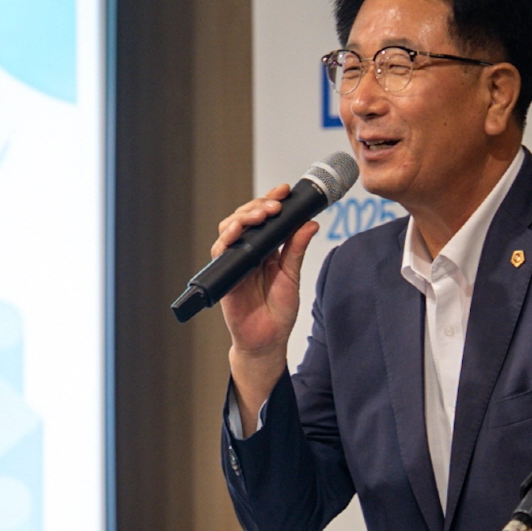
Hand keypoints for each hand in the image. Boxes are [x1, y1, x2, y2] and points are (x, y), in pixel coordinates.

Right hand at [215, 185, 319, 428]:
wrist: (267, 341)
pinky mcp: (224, 276)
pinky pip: (220, 253)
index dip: (272, 200)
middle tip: (275, 203)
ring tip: (261, 214)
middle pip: (246, 218)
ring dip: (243, 218)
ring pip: (229, 229)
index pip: (266, 218)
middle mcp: (248, 252)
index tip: (285, 189)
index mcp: (266, 249)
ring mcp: (235, 262)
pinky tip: (237, 233)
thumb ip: (297, 249)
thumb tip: (311, 223)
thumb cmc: (279, 311)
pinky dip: (227, 240)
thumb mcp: (292, 276)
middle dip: (259, 205)